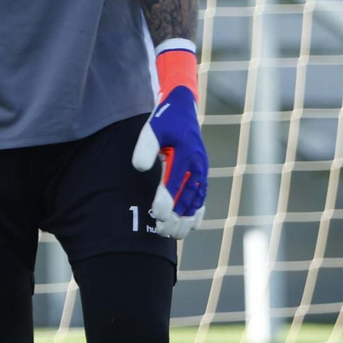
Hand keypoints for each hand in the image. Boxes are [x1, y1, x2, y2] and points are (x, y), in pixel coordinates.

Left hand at [132, 45, 207, 239]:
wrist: (183, 108)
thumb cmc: (166, 119)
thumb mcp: (153, 127)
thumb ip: (146, 147)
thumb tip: (140, 168)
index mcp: (186, 153)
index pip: (175, 183)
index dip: (166, 201)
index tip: (156, 215)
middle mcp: (197, 165)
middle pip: (188, 198)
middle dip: (176, 217)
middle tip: (161, 231)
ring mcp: (201, 170)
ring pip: (197, 201)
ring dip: (187, 219)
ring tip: (174, 235)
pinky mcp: (201, 174)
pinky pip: (203, 197)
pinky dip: (198, 213)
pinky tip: (192, 227)